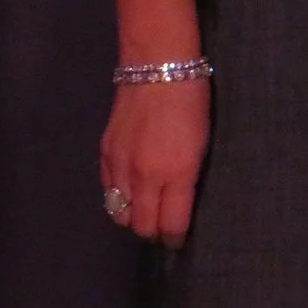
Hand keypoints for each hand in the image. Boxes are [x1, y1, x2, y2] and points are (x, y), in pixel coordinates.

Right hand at [98, 77, 208, 247]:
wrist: (158, 67)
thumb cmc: (193, 101)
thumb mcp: (202, 143)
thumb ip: (188, 178)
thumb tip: (181, 204)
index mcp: (177, 172)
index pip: (171, 224)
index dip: (175, 238)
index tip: (179, 240)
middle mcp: (145, 175)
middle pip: (142, 226)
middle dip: (154, 233)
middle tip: (163, 229)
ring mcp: (121, 165)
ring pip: (120, 213)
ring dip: (133, 218)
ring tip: (146, 212)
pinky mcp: (106, 154)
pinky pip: (108, 191)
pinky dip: (118, 198)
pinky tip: (130, 193)